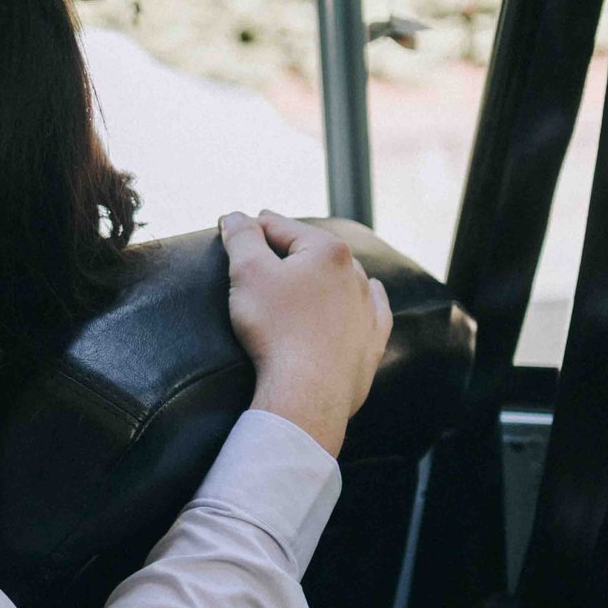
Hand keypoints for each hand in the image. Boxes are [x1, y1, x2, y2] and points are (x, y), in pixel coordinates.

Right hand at [220, 210, 392, 457]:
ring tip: (303, 277)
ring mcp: (367, 308)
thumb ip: (241, 237)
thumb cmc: (276, 330)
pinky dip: (366, 299)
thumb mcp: (247, 273)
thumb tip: (237, 216)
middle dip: (288, 250)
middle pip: (312, 251)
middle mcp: (356, 273)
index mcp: (327, 250)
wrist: (308, 392)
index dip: (252, 228)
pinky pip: (373, 310)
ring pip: (343, 278)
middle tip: (262, 255)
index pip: (280, 227)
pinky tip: (369, 293)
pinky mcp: (372, 340)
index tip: (235, 231)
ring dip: (322, 273)